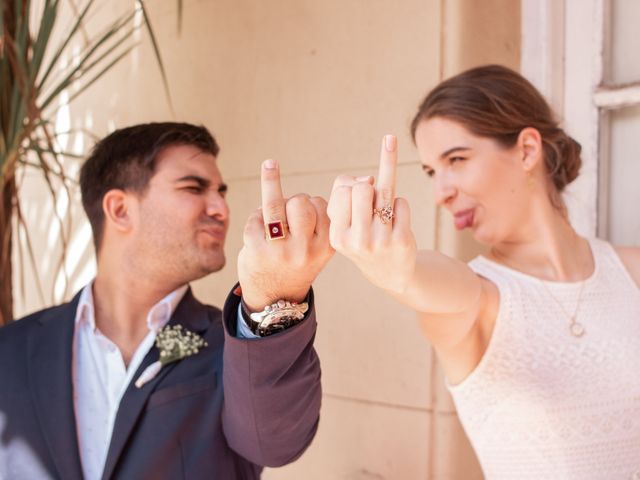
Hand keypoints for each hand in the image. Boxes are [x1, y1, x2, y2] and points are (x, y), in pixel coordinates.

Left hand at [238, 159, 334, 310]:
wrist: (274, 300)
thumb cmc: (298, 263)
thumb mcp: (321, 247)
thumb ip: (331, 217)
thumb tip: (366, 177)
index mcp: (326, 247)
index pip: (324, 207)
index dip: (315, 203)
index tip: (311, 208)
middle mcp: (305, 250)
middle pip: (301, 203)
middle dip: (295, 201)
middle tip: (291, 213)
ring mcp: (280, 250)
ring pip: (277, 205)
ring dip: (272, 183)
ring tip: (270, 164)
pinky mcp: (256, 250)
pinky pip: (256, 217)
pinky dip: (256, 217)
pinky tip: (257, 224)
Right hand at [327, 135, 416, 293]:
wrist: (390, 273)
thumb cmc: (364, 239)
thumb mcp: (345, 224)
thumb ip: (346, 194)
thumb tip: (370, 178)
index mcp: (338, 236)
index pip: (342, 191)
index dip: (350, 186)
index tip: (355, 197)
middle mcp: (357, 241)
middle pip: (361, 188)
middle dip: (368, 187)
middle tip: (371, 200)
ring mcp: (380, 241)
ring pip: (383, 191)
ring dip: (384, 193)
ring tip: (384, 201)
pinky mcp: (401, 240)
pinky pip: (401, 203)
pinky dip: (400, 206)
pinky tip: (397, 220)